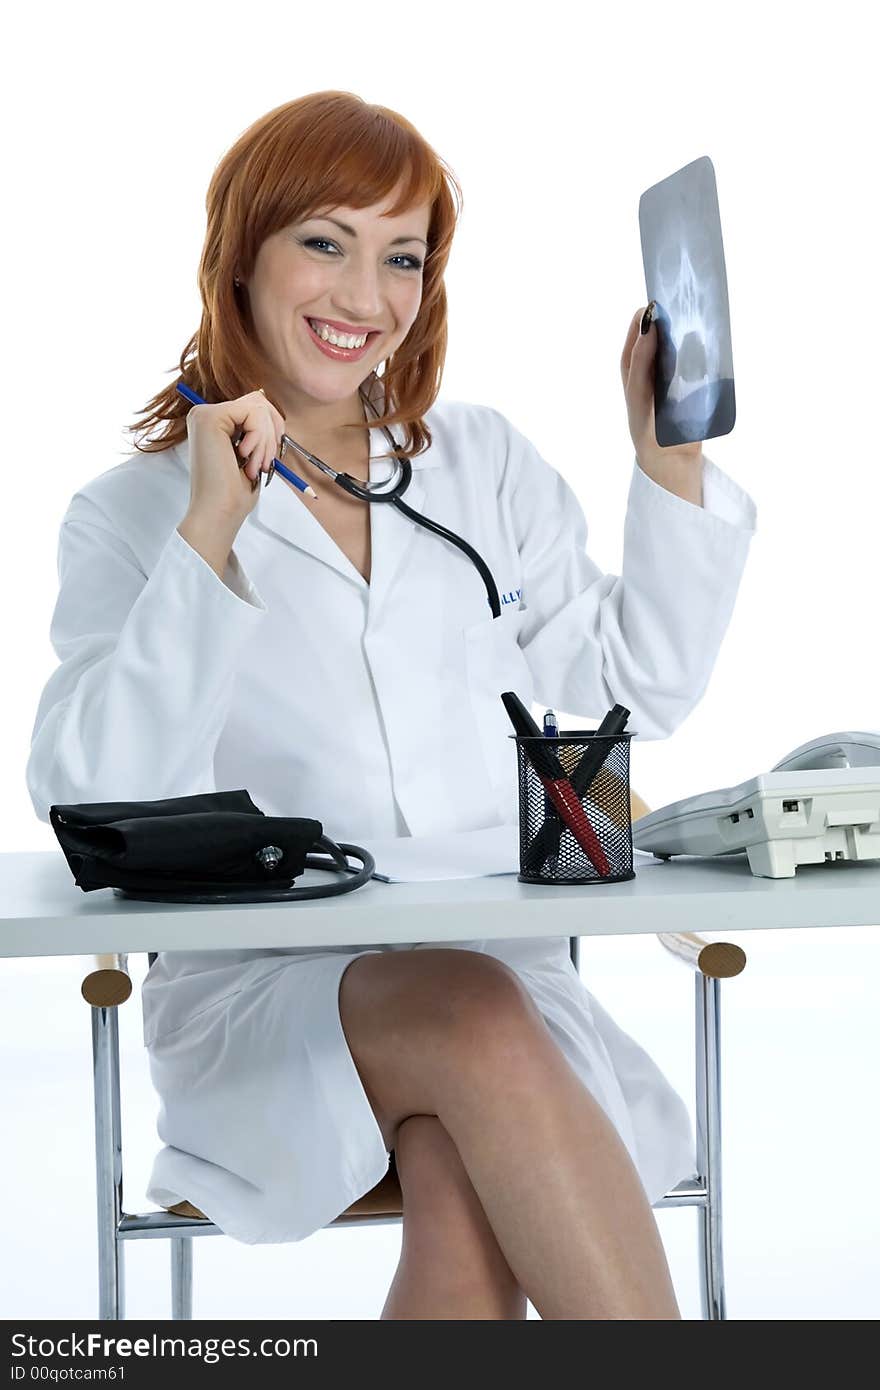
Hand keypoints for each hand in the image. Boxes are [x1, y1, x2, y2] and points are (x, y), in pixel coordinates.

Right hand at [184, 388, 286, 532]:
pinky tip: (245, 457)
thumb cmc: (234, 492)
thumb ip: (254, 427)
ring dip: (266, 440)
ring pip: (258, 406)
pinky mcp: (209, 417)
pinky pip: (253, 413)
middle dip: (271, 433)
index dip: (272, 428)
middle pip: (258, 401)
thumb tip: (265, 400)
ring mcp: (205, 414)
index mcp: (214, 423)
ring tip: (254, 465)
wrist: (219, 512)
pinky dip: (259, 438)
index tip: (267, 457)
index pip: (254, 406)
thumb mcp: (251, 452)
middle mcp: (205, 415)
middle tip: (263, 463)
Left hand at [620, 304, 702, 472]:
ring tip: (701, 317)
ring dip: (692, 329)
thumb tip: (649, 322)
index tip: (666, 296)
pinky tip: (712, 340)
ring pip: (684, 339)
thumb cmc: (645, 423)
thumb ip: (640, 360)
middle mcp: (654, 359)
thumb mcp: (637, 391)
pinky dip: (705, 347)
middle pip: (666, 327)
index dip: (652, 308)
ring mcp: (676, 367)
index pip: (642, 322)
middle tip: (688, 302)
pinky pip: (700, 356)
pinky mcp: (694, 378)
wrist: (669, 454)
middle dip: (675, 314)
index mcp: (635, 359)